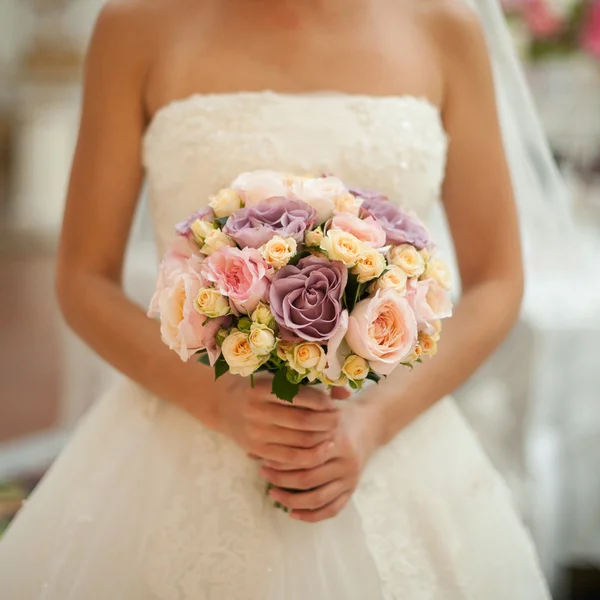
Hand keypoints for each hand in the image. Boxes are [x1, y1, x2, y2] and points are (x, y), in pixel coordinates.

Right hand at [214, 375, 347, 467]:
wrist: (224, 405)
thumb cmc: (259, 389)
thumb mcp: (278, 379)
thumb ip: (311, 385)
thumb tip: (345, 393)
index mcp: (263, 388)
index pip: (302, 397)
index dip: (323, 402)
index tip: (333, 403)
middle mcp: (257, 410)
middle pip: (304, 421)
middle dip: (327, 422)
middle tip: (339, 419)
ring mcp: (256, 432)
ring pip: (300, 442)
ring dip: (322, 440)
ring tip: (334, 434)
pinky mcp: (257, 450)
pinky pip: (291, 459)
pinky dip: (311, 456)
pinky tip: (323, 449)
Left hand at [260, 399, 381, 522]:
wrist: (372, 422)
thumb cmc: (338, 414)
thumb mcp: (320, 411)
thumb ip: (293, 424)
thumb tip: (256, 444)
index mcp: (338, 439)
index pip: (305, 457)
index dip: (282, 461)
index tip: (264, 459)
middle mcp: (346, 461)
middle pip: (308, 479)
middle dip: (282, 480)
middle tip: (263, 474)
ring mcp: (350, 477)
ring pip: (318, 498)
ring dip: (291, 500)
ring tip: (273, 493)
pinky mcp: (353, 488)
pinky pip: (332, 509)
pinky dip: (312, 516)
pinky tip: (293, 513)